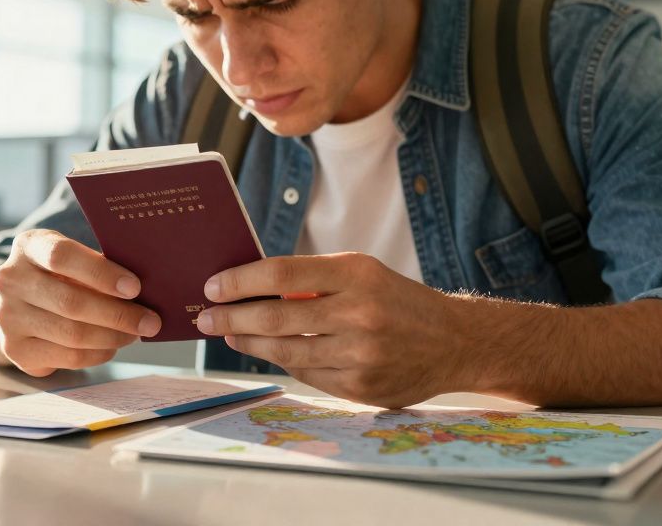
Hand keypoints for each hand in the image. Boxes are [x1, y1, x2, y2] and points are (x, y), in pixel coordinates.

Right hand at [0, 229, 161, 376]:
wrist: (15, 305)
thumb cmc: (57, 276)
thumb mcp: (71, 259)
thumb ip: (98, 266)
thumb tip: (144, 290)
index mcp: (28, 246)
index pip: (62, 256)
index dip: (101, 273)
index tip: (135, 287)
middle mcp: (10, 280)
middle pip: (71, 302)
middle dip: (118, 314)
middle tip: (150, 321)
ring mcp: (8, 317)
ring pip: (72, 334)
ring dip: (112, 337)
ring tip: (135, 334)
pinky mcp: (15, 349)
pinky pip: (68, 356)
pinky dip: (98, 354)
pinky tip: (112, 346)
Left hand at [196, 253, 462, 407]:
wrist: (455, 342)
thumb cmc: (398, 300)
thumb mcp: (362, 272)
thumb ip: (312, 279)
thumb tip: (250, 288)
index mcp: (357, 275)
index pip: (282, 274)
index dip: (241, 281)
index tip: (213, 286)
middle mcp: (359, 314)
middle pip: (276, 317)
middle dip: (232, 317)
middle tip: (206, 316)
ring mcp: (360, 355)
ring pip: (286, 351)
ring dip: (248, 343)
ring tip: (229, 334)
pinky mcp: (361, 388)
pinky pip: (307, 375)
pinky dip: (282, 362)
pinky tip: (266, 352)